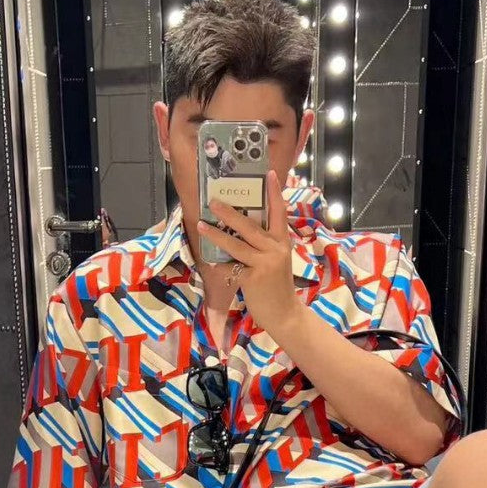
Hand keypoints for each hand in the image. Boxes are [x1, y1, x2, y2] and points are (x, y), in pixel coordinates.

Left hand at [199, 170, 299, 341]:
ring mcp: (264, 264)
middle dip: (229, 213)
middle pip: (249, 226)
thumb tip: (240, 228)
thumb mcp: (276, 260)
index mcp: (281, 241)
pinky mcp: (253, 279)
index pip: (279, 212)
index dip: (275, 192)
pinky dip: (220, 265)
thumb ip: (263, 244)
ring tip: (201, 226)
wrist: (284, 314)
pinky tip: (210, 261)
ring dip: (216, 235)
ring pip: (236, 245)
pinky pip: (231, 268)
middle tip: (213, 201)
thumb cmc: (276, 285)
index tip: (271, 173)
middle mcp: (275, 249)